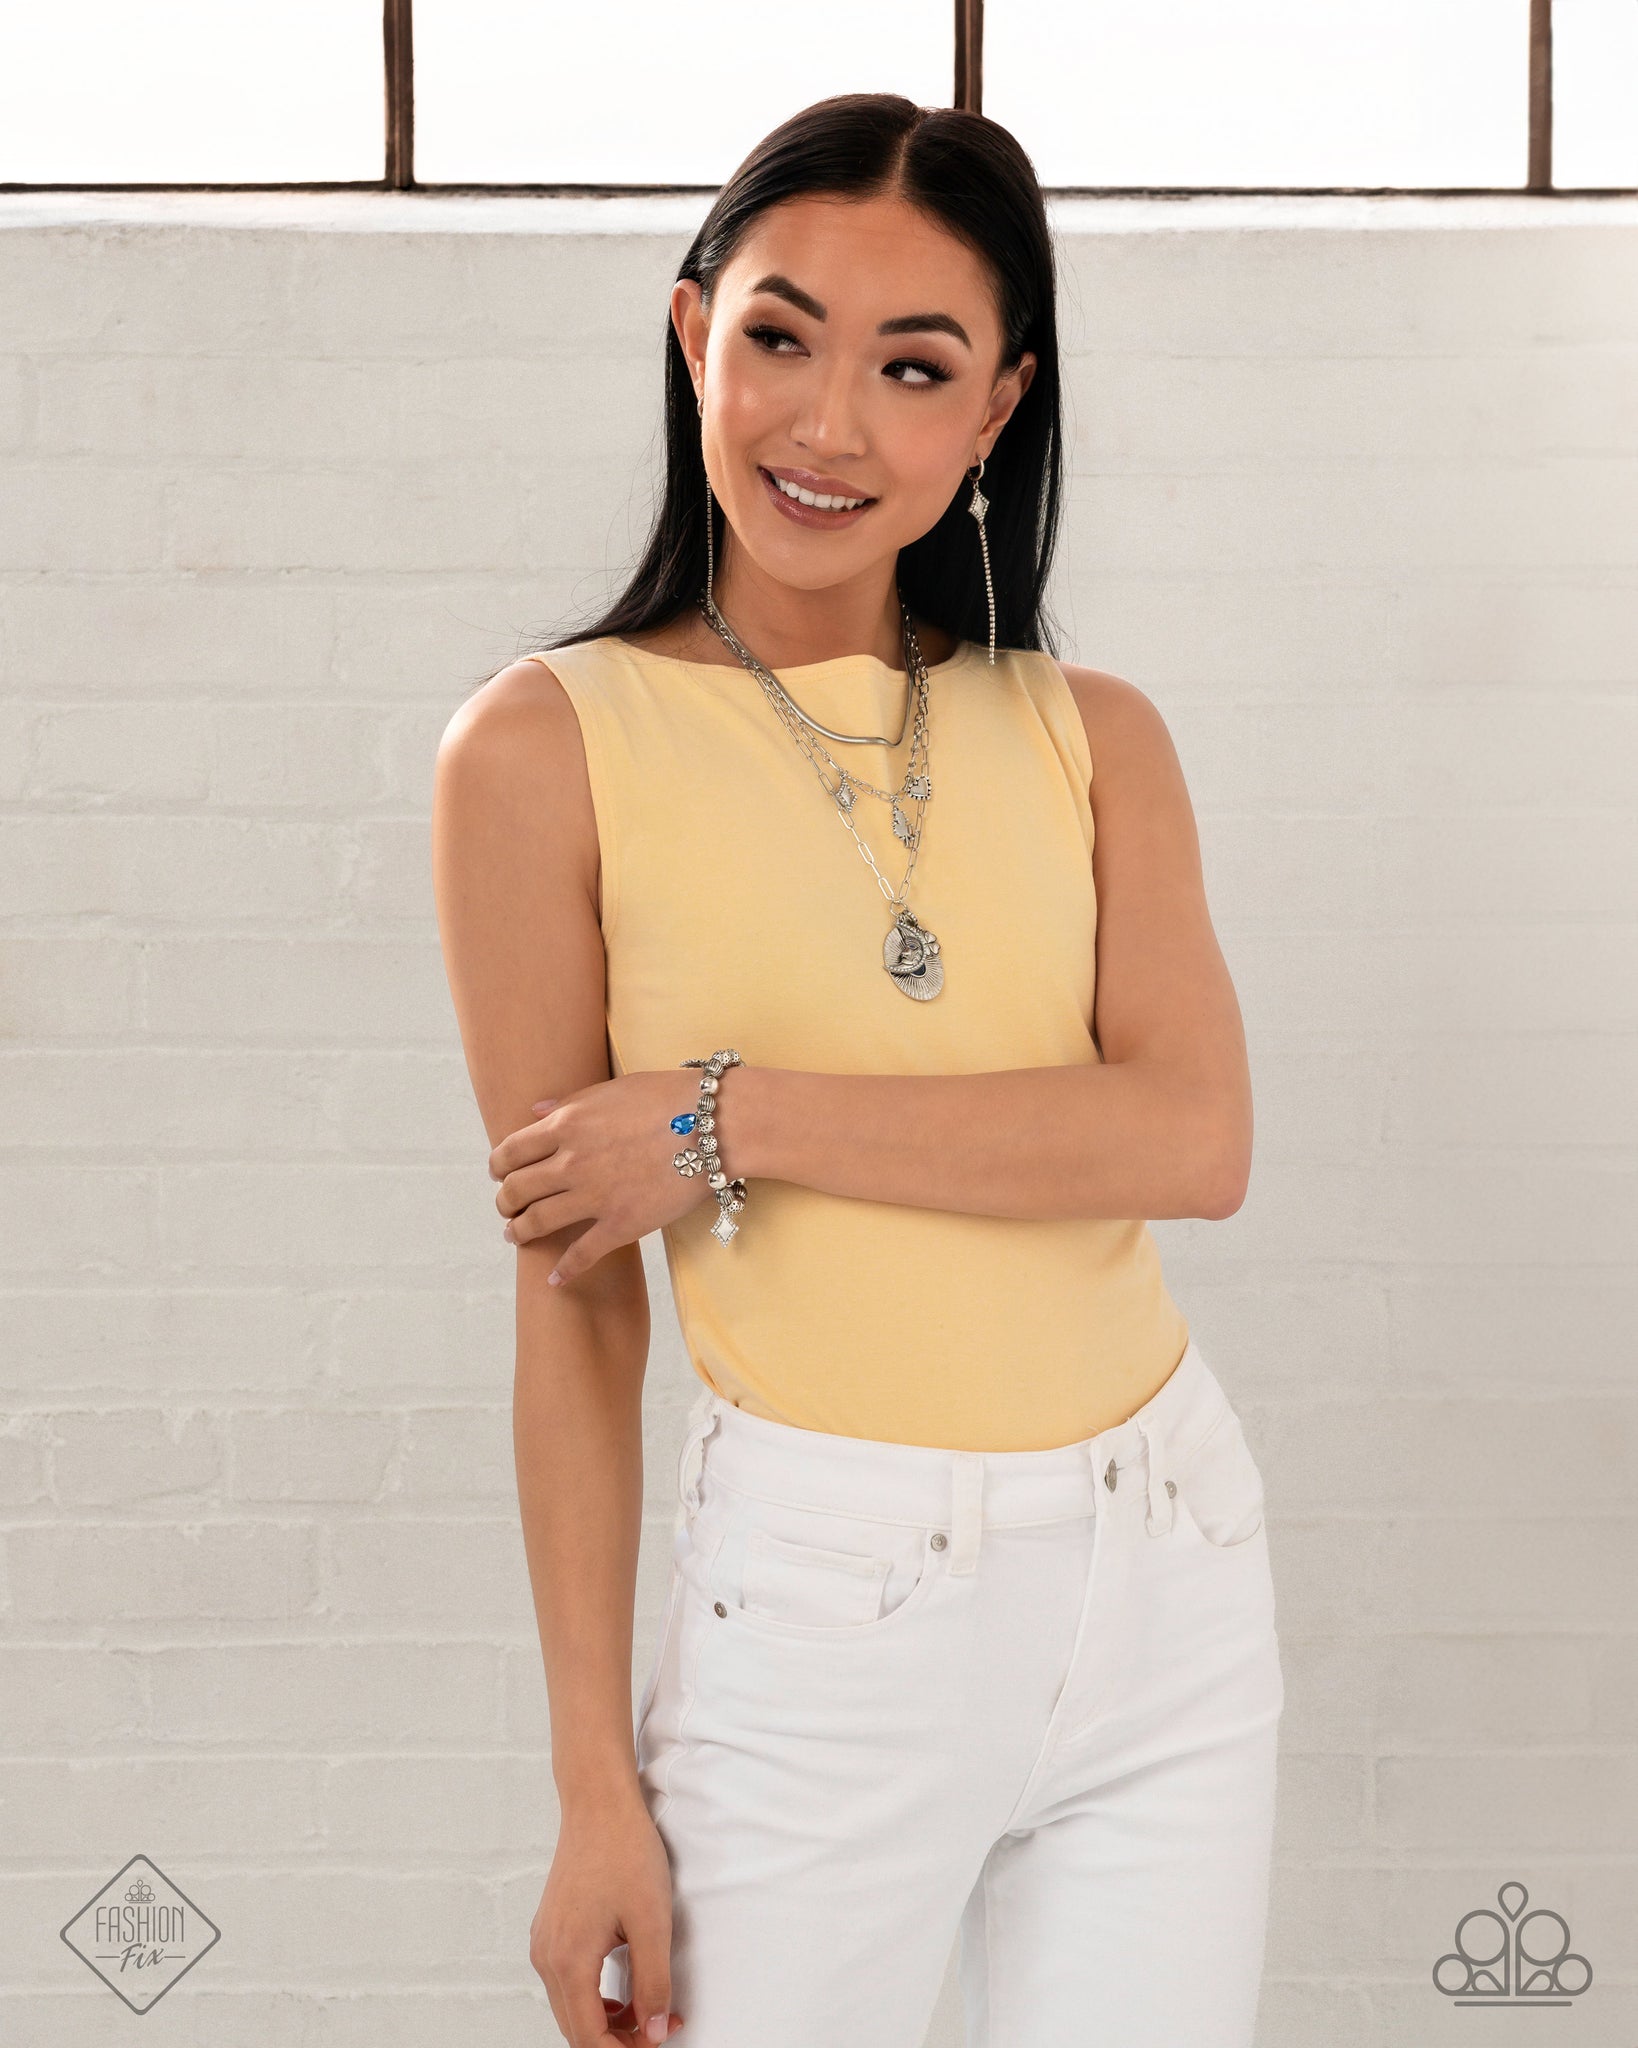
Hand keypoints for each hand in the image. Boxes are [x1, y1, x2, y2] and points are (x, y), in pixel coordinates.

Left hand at [488, 1068, 732, 1285]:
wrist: (716, 1125)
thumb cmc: (669, 1097)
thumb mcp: (612, 1089)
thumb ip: (569, 1102)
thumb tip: (534, 1112)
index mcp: (567, 1125)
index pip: (510, 1151)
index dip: (498, 1166)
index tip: (499, 1174)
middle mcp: (571, 1162)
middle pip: (516, 1190)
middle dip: (504, 1202)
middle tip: (507, 1208)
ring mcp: (594, 1196)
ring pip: (536, 1223)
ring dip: (519, 1232)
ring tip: (516, 1236)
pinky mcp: (621, 1225)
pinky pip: (581, 1255)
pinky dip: (563, 1271)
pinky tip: (554, 1279)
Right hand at [531, 1794, 681, 2044]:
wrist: (598, 1803)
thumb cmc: (625, 1852)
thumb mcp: (652, 1921)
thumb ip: (654, 1983)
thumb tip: (656, 2031)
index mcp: (569, 1961)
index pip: (589, 2039)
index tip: (658, 2040)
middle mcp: (546, 1958)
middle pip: (575, 2029)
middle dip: (617, 2040)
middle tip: (660, 2028)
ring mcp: (544, 1942)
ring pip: (570, 2007)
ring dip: (606, 2020)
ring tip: (648, 2008)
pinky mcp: (550, 1930)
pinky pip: (566, 1981)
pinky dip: (593, 1995)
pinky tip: (624, 1985)